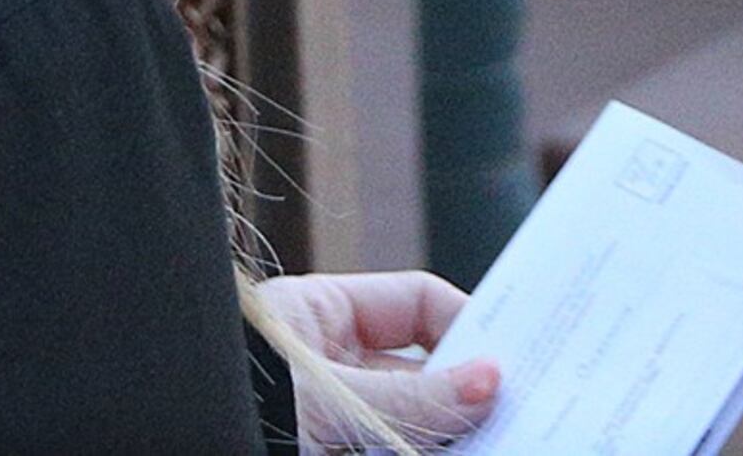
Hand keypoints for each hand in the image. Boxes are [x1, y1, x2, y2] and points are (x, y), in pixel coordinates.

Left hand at [247, 271, 496, 448]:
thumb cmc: (231, 408)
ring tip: (489, 438)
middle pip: (418, 367)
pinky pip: (390, 444)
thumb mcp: (326, 399)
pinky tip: (452, 451)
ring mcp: (327, 409)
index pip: (414, 302)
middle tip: (511, 408)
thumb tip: (488, 381)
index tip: (509, 359)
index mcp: (318, 313)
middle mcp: (326, 359)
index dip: (465, 325)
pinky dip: (421, 448)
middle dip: (461, 389)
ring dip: (445, 429)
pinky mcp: (327, 445)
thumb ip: (408, 396)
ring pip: (409, 416)